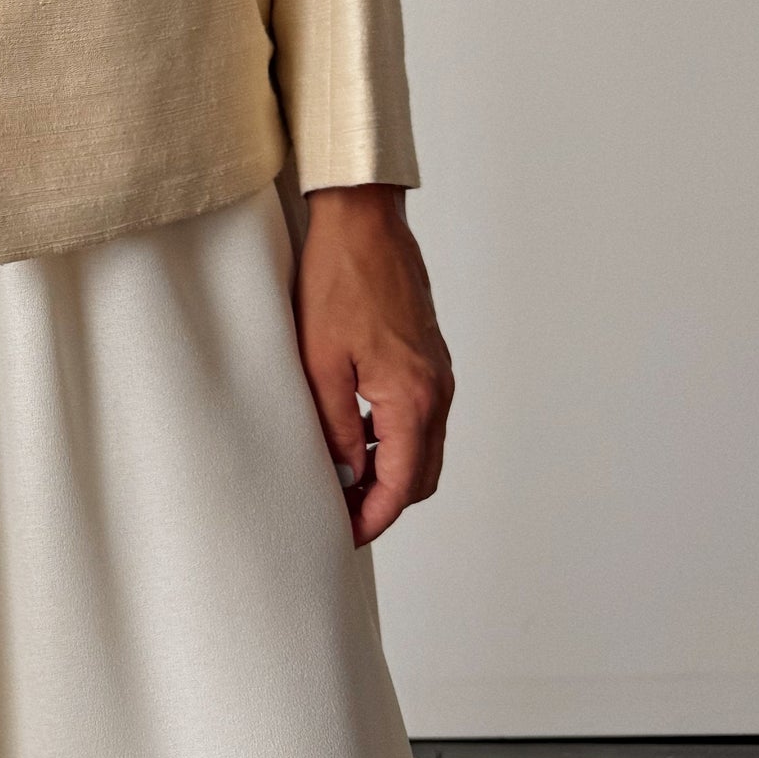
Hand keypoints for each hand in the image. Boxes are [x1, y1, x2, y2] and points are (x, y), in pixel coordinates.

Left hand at [294, 186, 453, 547]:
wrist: (364, 223)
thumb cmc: (338, 281)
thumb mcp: (320, 363)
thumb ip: (334, 427)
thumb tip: (343, 477)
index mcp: (413, 398)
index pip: (401, 485)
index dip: (372, 518)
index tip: (342, 535)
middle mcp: (437, 391)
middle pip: (421, 475)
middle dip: (384, 502)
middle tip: (339, 513)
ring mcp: (438, 374)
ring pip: (422, 448)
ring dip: (388, 471)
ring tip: (340, 479)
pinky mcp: (429, 359)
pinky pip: (419, 417)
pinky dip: (393, 439)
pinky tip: (352, 434)